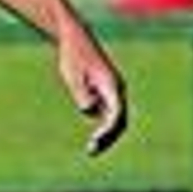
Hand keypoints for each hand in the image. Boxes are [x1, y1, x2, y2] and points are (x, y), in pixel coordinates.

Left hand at [59, 28, 127, 156]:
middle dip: (109, 138)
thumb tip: (89, 111)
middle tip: (92, 151)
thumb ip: (81, 93)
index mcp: (111, 85)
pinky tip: (94, 140)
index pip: (116, 113)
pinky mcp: (106, 94)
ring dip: (107, 136)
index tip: (95, 141)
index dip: (107, 130)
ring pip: (116, 120)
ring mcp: (113, 92)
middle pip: (120, 120)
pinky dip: (104, 129)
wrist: (75, 39)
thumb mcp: (72, 75)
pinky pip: (109, 116)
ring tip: (92, 150)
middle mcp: (116, 90)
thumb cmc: (73, 56)